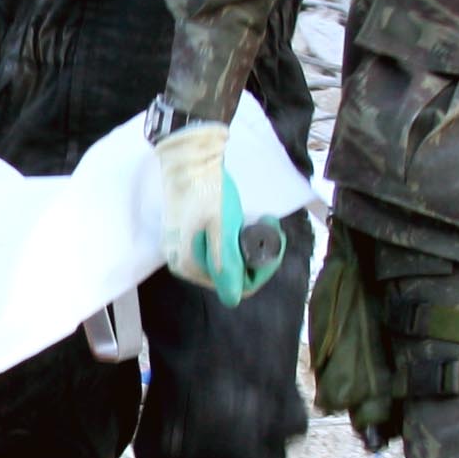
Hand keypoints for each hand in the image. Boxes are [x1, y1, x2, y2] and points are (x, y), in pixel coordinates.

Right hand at [152, 116, 282, 303]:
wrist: (189, 157)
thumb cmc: (207, 189)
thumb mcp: (223, 225)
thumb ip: (228, 263)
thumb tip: (232, 300)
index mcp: (190, 265)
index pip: (235, 288)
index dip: (260, 270)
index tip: (273, 241)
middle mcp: (185, 264)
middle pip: (233, 276)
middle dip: (258, 255)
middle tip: (270, 225)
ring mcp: (187, 250)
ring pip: (230, 263)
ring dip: (250, 246)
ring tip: (261, 221)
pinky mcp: (191, 237)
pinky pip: (221, 250)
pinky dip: (237, 239)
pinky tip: (245, 221)